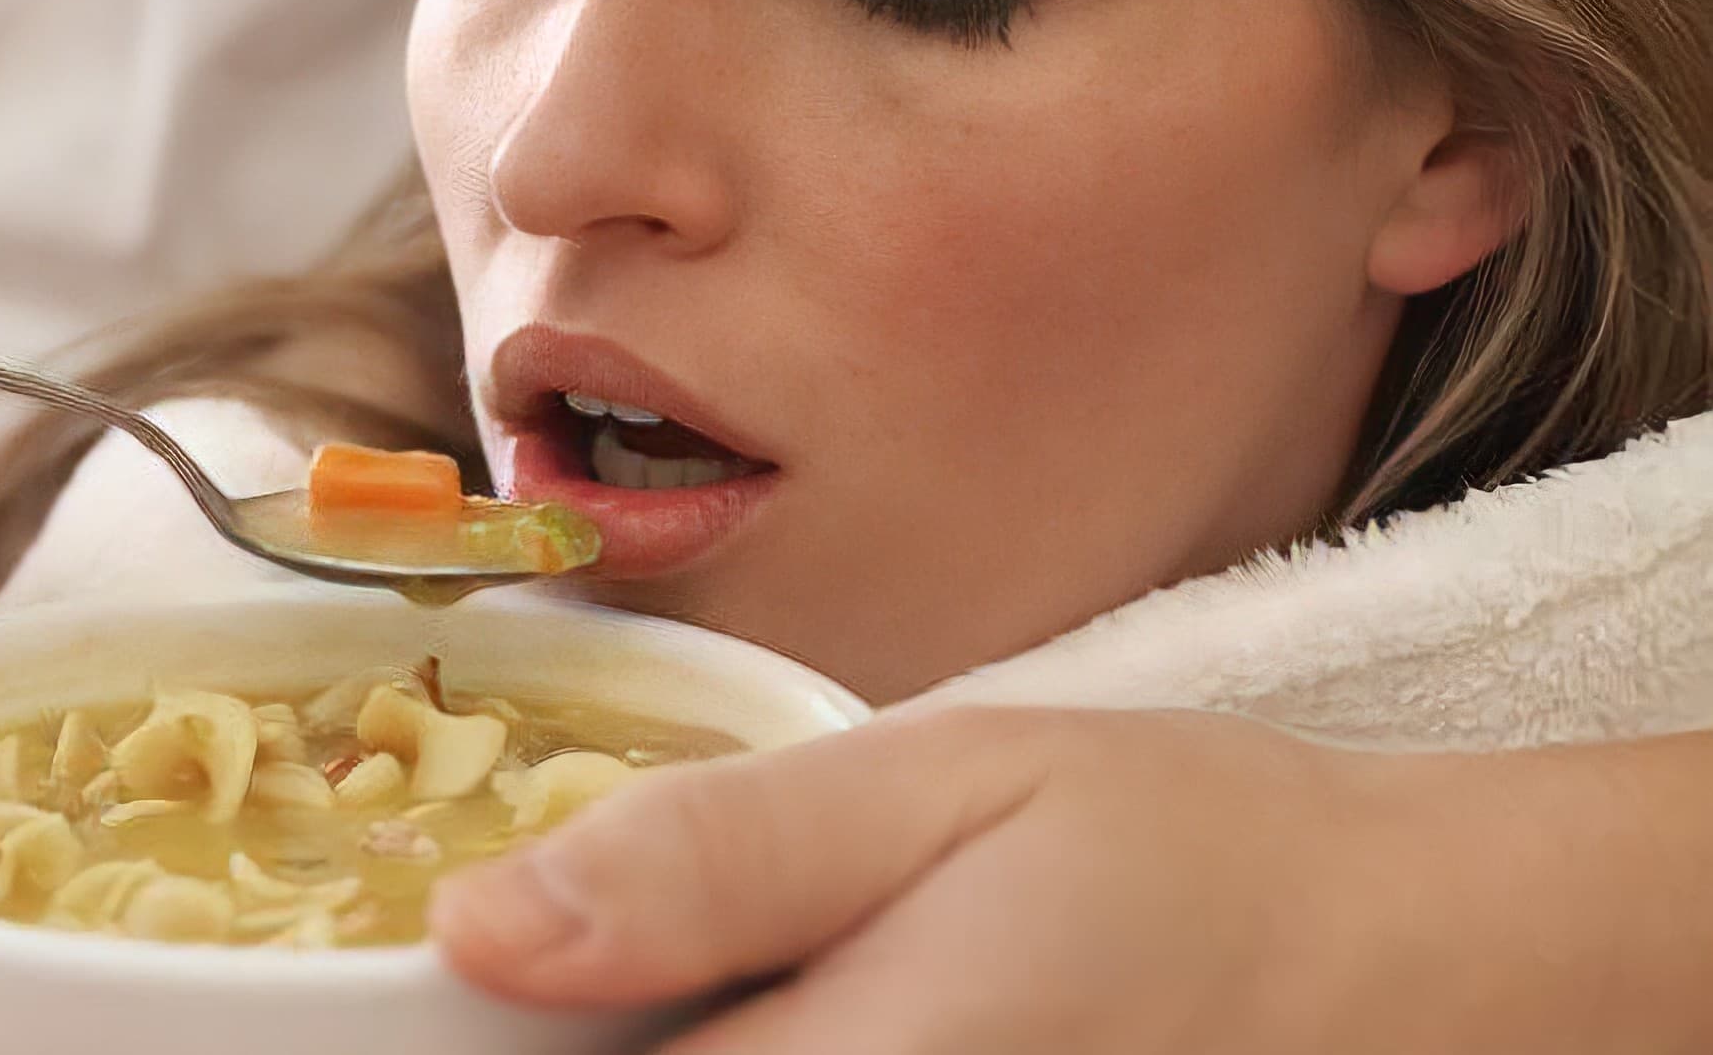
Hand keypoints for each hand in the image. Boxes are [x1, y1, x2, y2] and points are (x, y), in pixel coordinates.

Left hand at [432, 703, 1695, 1053]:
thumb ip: (718, 859)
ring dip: (679, 1048)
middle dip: (581, 1039)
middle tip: (547, 976)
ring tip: (694, 990)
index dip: (459, 1044)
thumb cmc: (1183, 859)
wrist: (1411, 982)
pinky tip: (786, 1021)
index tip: (404, 984)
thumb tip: (478, 921)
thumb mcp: (949, 788)